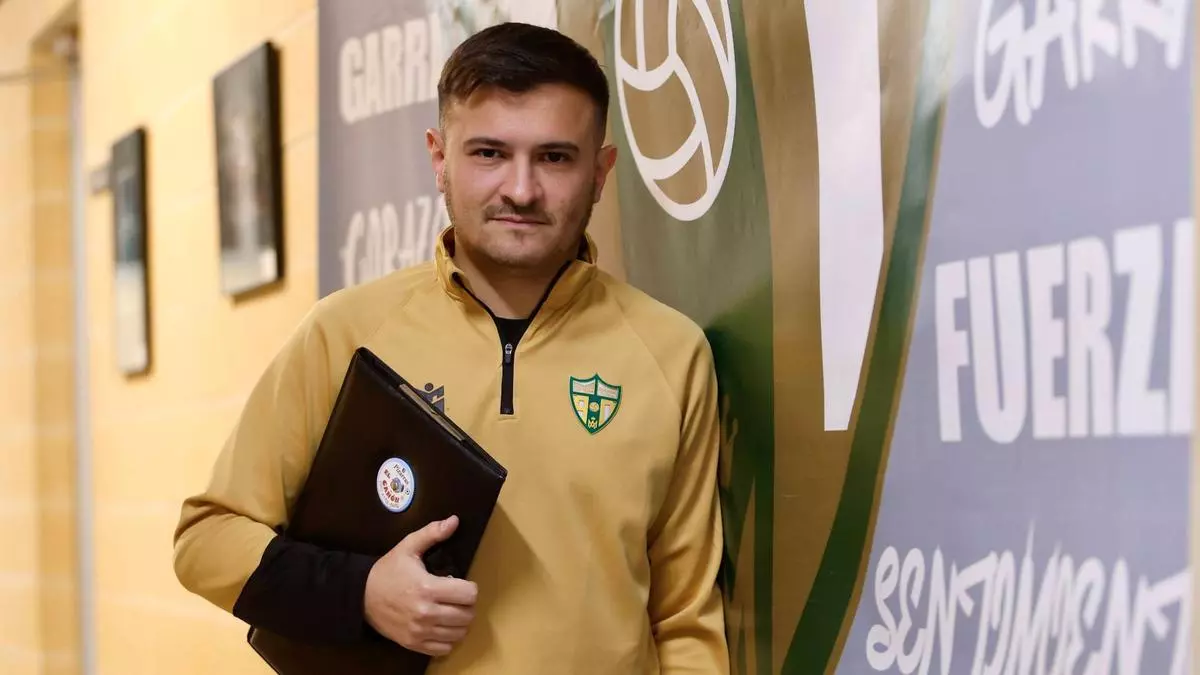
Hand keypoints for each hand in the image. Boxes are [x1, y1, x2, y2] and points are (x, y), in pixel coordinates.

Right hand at [363, 515, 477, 655]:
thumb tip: (455, 520)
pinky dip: (448, 638)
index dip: (469, 587)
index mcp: (427, 588)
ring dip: (460, 622)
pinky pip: (444, 648)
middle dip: (467, 605)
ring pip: (459, 633)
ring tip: (451, 611)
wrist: (361, 596)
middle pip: (467, 615)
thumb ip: (432, 533)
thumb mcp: (407, 547)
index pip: (469, 594)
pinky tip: (442, 626)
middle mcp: (426, 613)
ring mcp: (420, 631)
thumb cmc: (388, 571)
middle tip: (457, 598)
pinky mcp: (414, 643)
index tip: (460, 584)